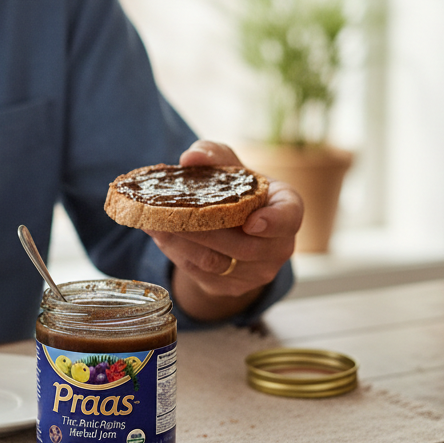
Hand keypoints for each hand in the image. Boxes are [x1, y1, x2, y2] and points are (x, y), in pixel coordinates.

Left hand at [146, 140, 303, 320]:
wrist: (233, 227)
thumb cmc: (237, 190)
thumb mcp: (229, 166)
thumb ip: (213, 155)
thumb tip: (190, 157)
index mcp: (287, 210)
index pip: (288, 218)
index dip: (273, 222)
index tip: (251, 222)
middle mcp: (279, 246)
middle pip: (243, 246)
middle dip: (203, 230)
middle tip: (170, 213)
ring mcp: (257, 272)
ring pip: (216, 262)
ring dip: (181, 243)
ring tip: (155, 222)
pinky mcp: (231, 287)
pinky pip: (201, 274)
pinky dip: (176, 254)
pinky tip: (159, 234)